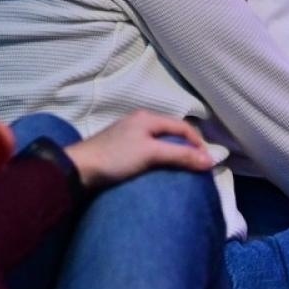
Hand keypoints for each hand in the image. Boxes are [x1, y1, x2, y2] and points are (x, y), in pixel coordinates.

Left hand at [63, 110, 212, 191]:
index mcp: (148, 118)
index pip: (183, 127)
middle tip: (197, 166)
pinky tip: (160, 170)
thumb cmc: (116, 158)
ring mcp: (129, 135)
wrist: (77, 170)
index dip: (198, 143)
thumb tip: (210, 161)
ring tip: (182, 170)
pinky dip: (160, 159)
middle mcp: (140, 122)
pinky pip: (149, 150)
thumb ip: (180, 155)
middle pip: (172, 133)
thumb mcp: (151, 154)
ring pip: (161, 142)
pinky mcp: (121, 149)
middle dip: (187, 148)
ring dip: (174, 154)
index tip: (207, 163)